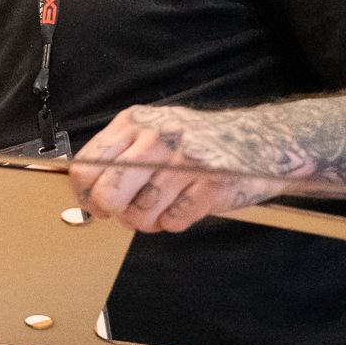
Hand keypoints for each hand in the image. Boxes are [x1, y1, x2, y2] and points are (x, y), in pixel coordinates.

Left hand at [69, 104, 302, 232]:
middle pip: (107, 194)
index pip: (87, 166)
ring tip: (162, 206)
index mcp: (135, 122)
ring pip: (139, 214)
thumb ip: (118, 155)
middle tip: (124, 212)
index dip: (85, 194)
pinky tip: (184, 205)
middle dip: (113, 212)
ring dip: (147, 220)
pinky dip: (174, 222)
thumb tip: (84, 193)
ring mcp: (185, 161)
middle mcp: (158, 137)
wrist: (261, 140)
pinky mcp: (211, 185)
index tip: (93, 205)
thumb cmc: (198, 143)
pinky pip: (172, 221)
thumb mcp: (152, 132)